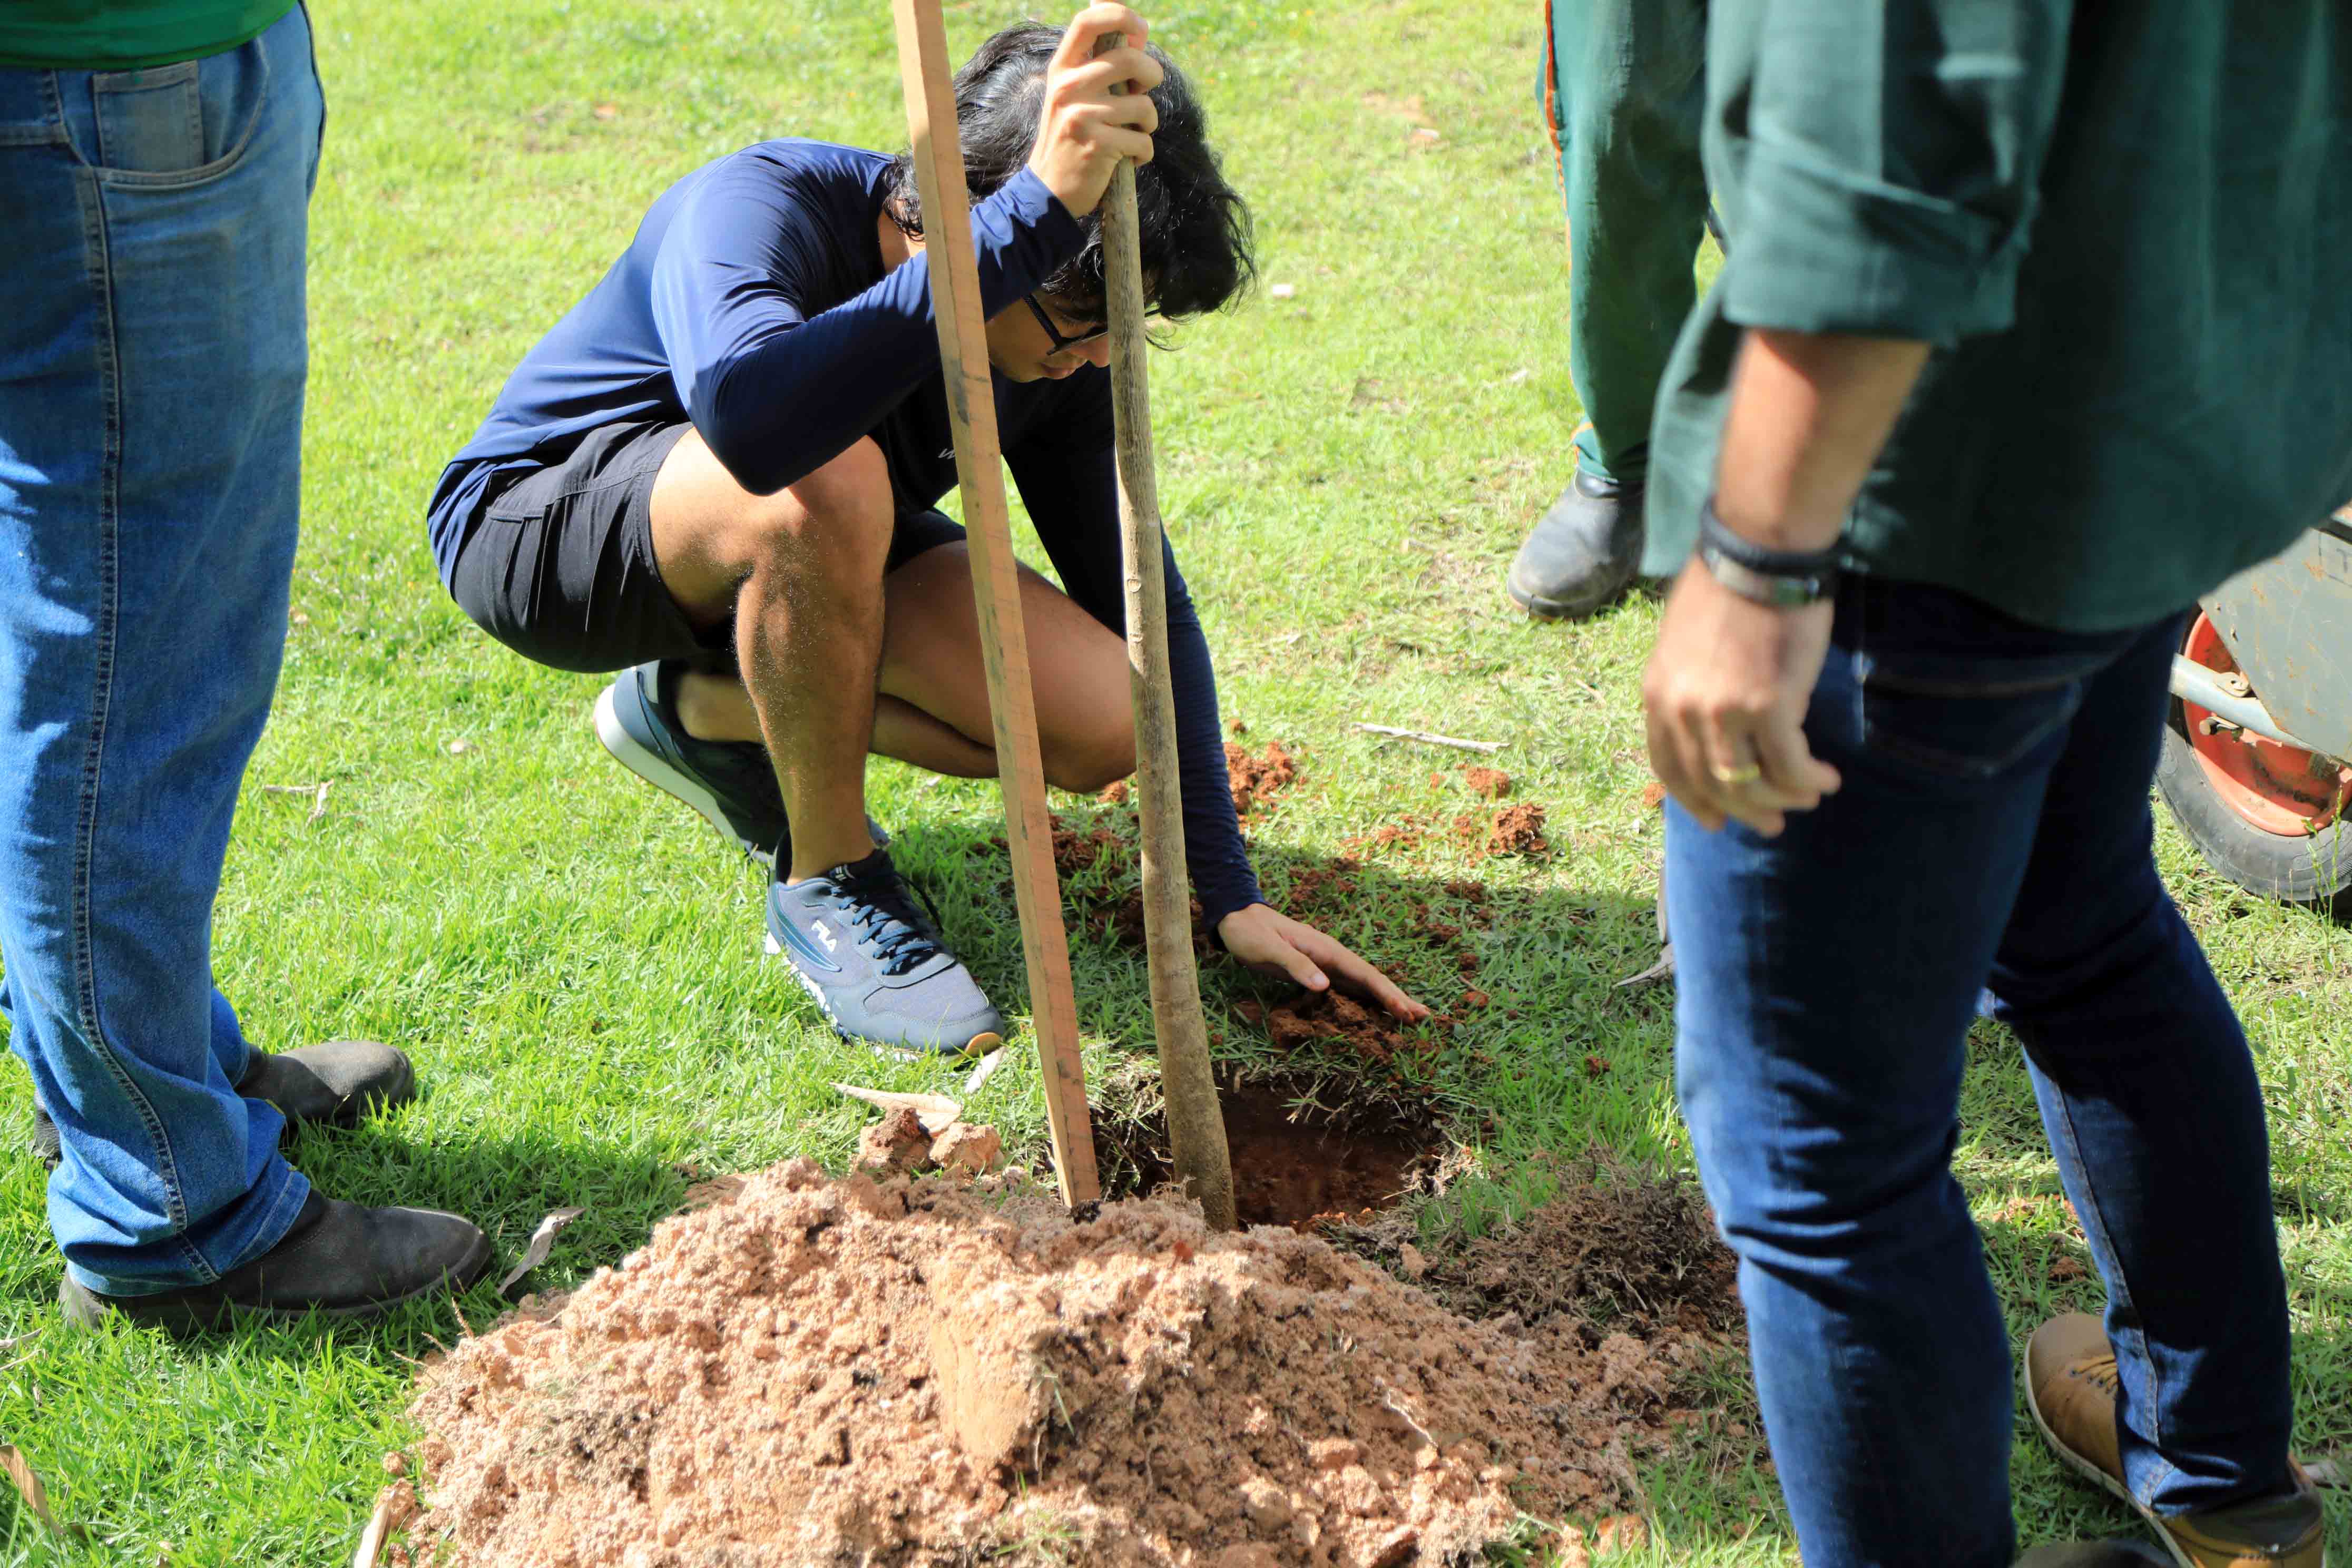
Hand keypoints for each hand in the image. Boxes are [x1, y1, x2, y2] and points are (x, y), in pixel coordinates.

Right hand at [1026, 4, 1162, 216]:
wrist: (1049, 191)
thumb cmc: (1071, 138)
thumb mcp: (1075, 95)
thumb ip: (1102, 65)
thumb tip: (1137, 32)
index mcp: (1062, 69)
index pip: (1088, 22)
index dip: (1120, 14)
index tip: (1140, 26)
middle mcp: (1068, 87)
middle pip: (1129, 59)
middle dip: (1153, 74)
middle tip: (1148, 87)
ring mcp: (1081, 116)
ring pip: (1144, 106)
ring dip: (1148, 124)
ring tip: (1131, 135)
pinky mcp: (1097, 146)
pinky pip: (1143, 142)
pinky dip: (1142, 154)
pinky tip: (1126, 160)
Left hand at [1216, 904, 1429, 1020]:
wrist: (1237, 918)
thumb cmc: (1251, 934)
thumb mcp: (1268, 949)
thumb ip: (1296, 965)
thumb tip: (1325, 986)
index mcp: (1326, 950)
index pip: (1364, 975)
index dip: (1387, 994)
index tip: (1405, 1011)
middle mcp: (1332, 957)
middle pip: (1371, 980)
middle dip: (1396, 998)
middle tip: (1423, 1016)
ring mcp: (1326, 964)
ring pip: (1362, 985)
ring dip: (1385, 1001)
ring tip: (1409, 1017)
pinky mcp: (1316, 972)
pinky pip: (1347, 989)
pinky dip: (1364, 1001)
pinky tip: (1373, 1013)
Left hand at [1642, 557, 1842, 835]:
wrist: (1759, 552)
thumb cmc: (1731, 586)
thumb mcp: (1685, 642)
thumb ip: (1690, 685)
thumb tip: (1712, 721)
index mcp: (1658, 693)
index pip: (1668, 766)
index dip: (1691, 800)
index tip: (1714, 820)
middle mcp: (1683, 709)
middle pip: (1710, 784)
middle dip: (1744, 812)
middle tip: (1772, 826)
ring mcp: (1723, 712)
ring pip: (1751, 783)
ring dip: (1783, 800)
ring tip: (1809, 799)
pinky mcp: (1769, 707)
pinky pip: (1790, 765)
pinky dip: (1810, 780)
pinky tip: (1826, 780)